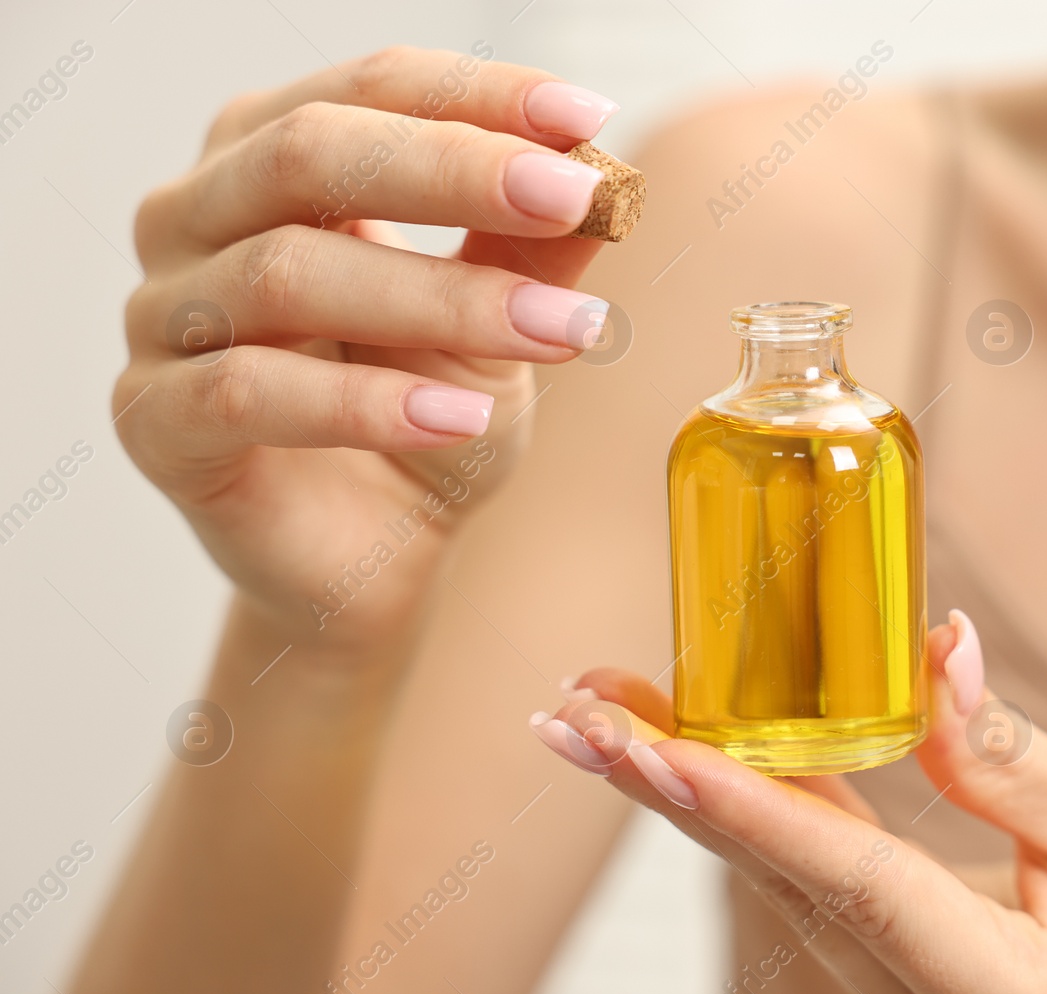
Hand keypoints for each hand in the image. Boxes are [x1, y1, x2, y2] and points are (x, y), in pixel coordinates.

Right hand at [116, 47, 620, 653]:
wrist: (381, 557)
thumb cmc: (427, 417)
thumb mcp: (500, 317)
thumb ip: (534, 245)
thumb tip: (600, 167)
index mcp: (272, 162)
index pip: (368, 90)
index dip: (476, 96)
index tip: (585, 115)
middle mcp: (196, 218)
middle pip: (309, 152)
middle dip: (455, 170)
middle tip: (569, 198)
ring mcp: (163, 319)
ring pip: (286, 272)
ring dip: (440, 299)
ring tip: (553, 332)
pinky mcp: (155, 422)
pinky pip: (246, 392)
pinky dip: (363, 404)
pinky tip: (457, 420)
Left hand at [532, 611, 1046, 993]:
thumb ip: (1008, 756)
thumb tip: (923, 650)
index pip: (849, 882)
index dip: (738, 801)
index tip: (637, 743)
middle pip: (786, 888)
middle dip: (672, 791)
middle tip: (570, 711)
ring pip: (790, 893)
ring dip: (696, 800)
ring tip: (603, 721)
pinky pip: (828, 896)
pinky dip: (762, 821)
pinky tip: (699, 764)